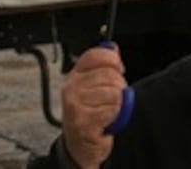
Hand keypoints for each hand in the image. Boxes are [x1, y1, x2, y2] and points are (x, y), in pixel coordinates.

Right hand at [61, 44, 125, 168]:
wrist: (81, 144)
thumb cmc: (90, 113)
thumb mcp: (94, 86)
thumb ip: (103, 66)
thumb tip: (112, 47)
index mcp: (75, 75)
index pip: (95, 55)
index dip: (113, 60)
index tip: (118, 69)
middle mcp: (71, 87)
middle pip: (109, 74)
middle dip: (118, 86)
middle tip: (112, 98)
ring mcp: (75, 104)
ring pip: (113, 92)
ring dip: (117, 103)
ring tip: (107, 110)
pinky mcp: (82, 121)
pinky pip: (111, 109)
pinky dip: (114, 115)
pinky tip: (105, 120)